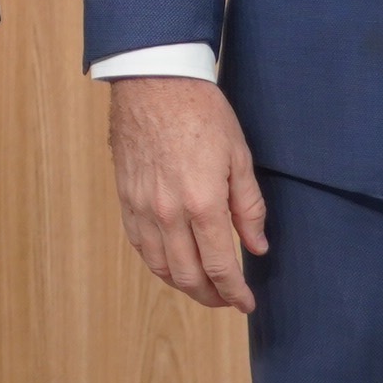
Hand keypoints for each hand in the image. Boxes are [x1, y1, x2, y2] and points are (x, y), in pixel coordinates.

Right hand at [109, 76, 268, 312]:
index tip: (246, 303)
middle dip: (210, 296)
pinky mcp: (126, 197)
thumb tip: (257, 246)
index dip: (235, 293)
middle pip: (187, 276)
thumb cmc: (200, 111)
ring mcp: (142, 207)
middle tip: (227, 299)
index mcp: (202, 203)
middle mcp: (168, 213)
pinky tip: (171, 262)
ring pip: (159, 266)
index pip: (220, 267)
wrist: (153, 80)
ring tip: (201, 285)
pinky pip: (139, 243)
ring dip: (182, 284)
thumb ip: (249, 207)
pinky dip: (157, 262)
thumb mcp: (239, 156)